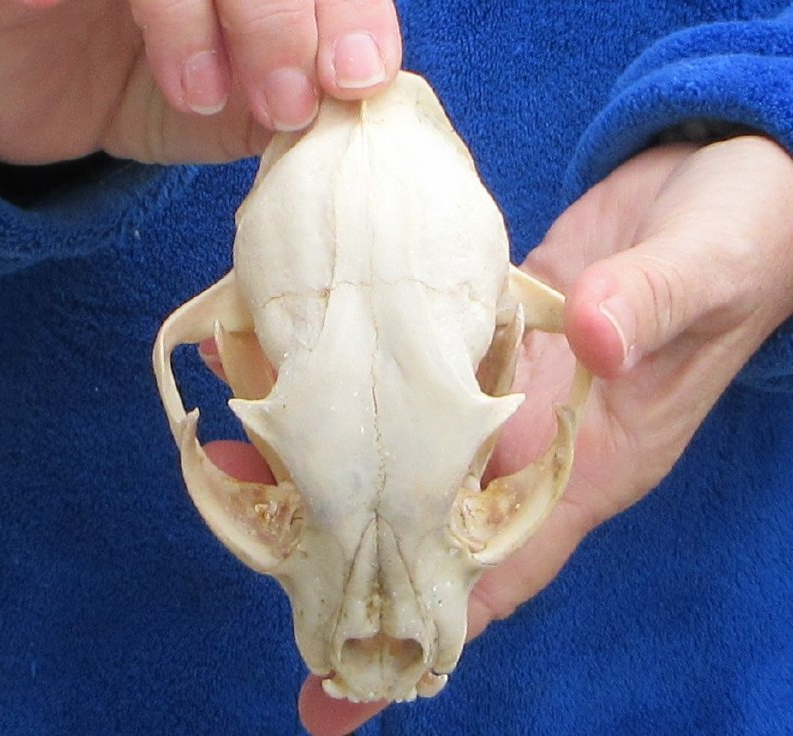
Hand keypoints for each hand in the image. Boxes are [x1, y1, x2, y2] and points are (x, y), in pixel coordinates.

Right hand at [0, 0, 400, 163]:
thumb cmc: (145, 90)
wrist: (36, 96)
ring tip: (224, 99)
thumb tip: (356, 102)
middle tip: (294, 101)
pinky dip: (173, 17)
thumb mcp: (234, 107)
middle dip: (305, 18)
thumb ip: (293, 94)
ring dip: (241, 18)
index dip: (356, 10)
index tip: (359, 77)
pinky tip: (182, 81)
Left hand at [294, 135, 792, 733]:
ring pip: (410, 438)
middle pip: (435, 506)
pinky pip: (412, 363)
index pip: (509, 552)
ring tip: (239, 460)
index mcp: (598, 452)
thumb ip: (653, 304)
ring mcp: (503, 384)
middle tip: (261, 554)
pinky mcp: (483, 331)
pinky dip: (358, 374)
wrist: (717, 183)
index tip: (358, 662)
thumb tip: (593, 342)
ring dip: (332, 452)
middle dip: (353, 536)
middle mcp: (538, 434)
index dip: (438, 607)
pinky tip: (292, 364)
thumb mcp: (710, 268)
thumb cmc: (741, 237)